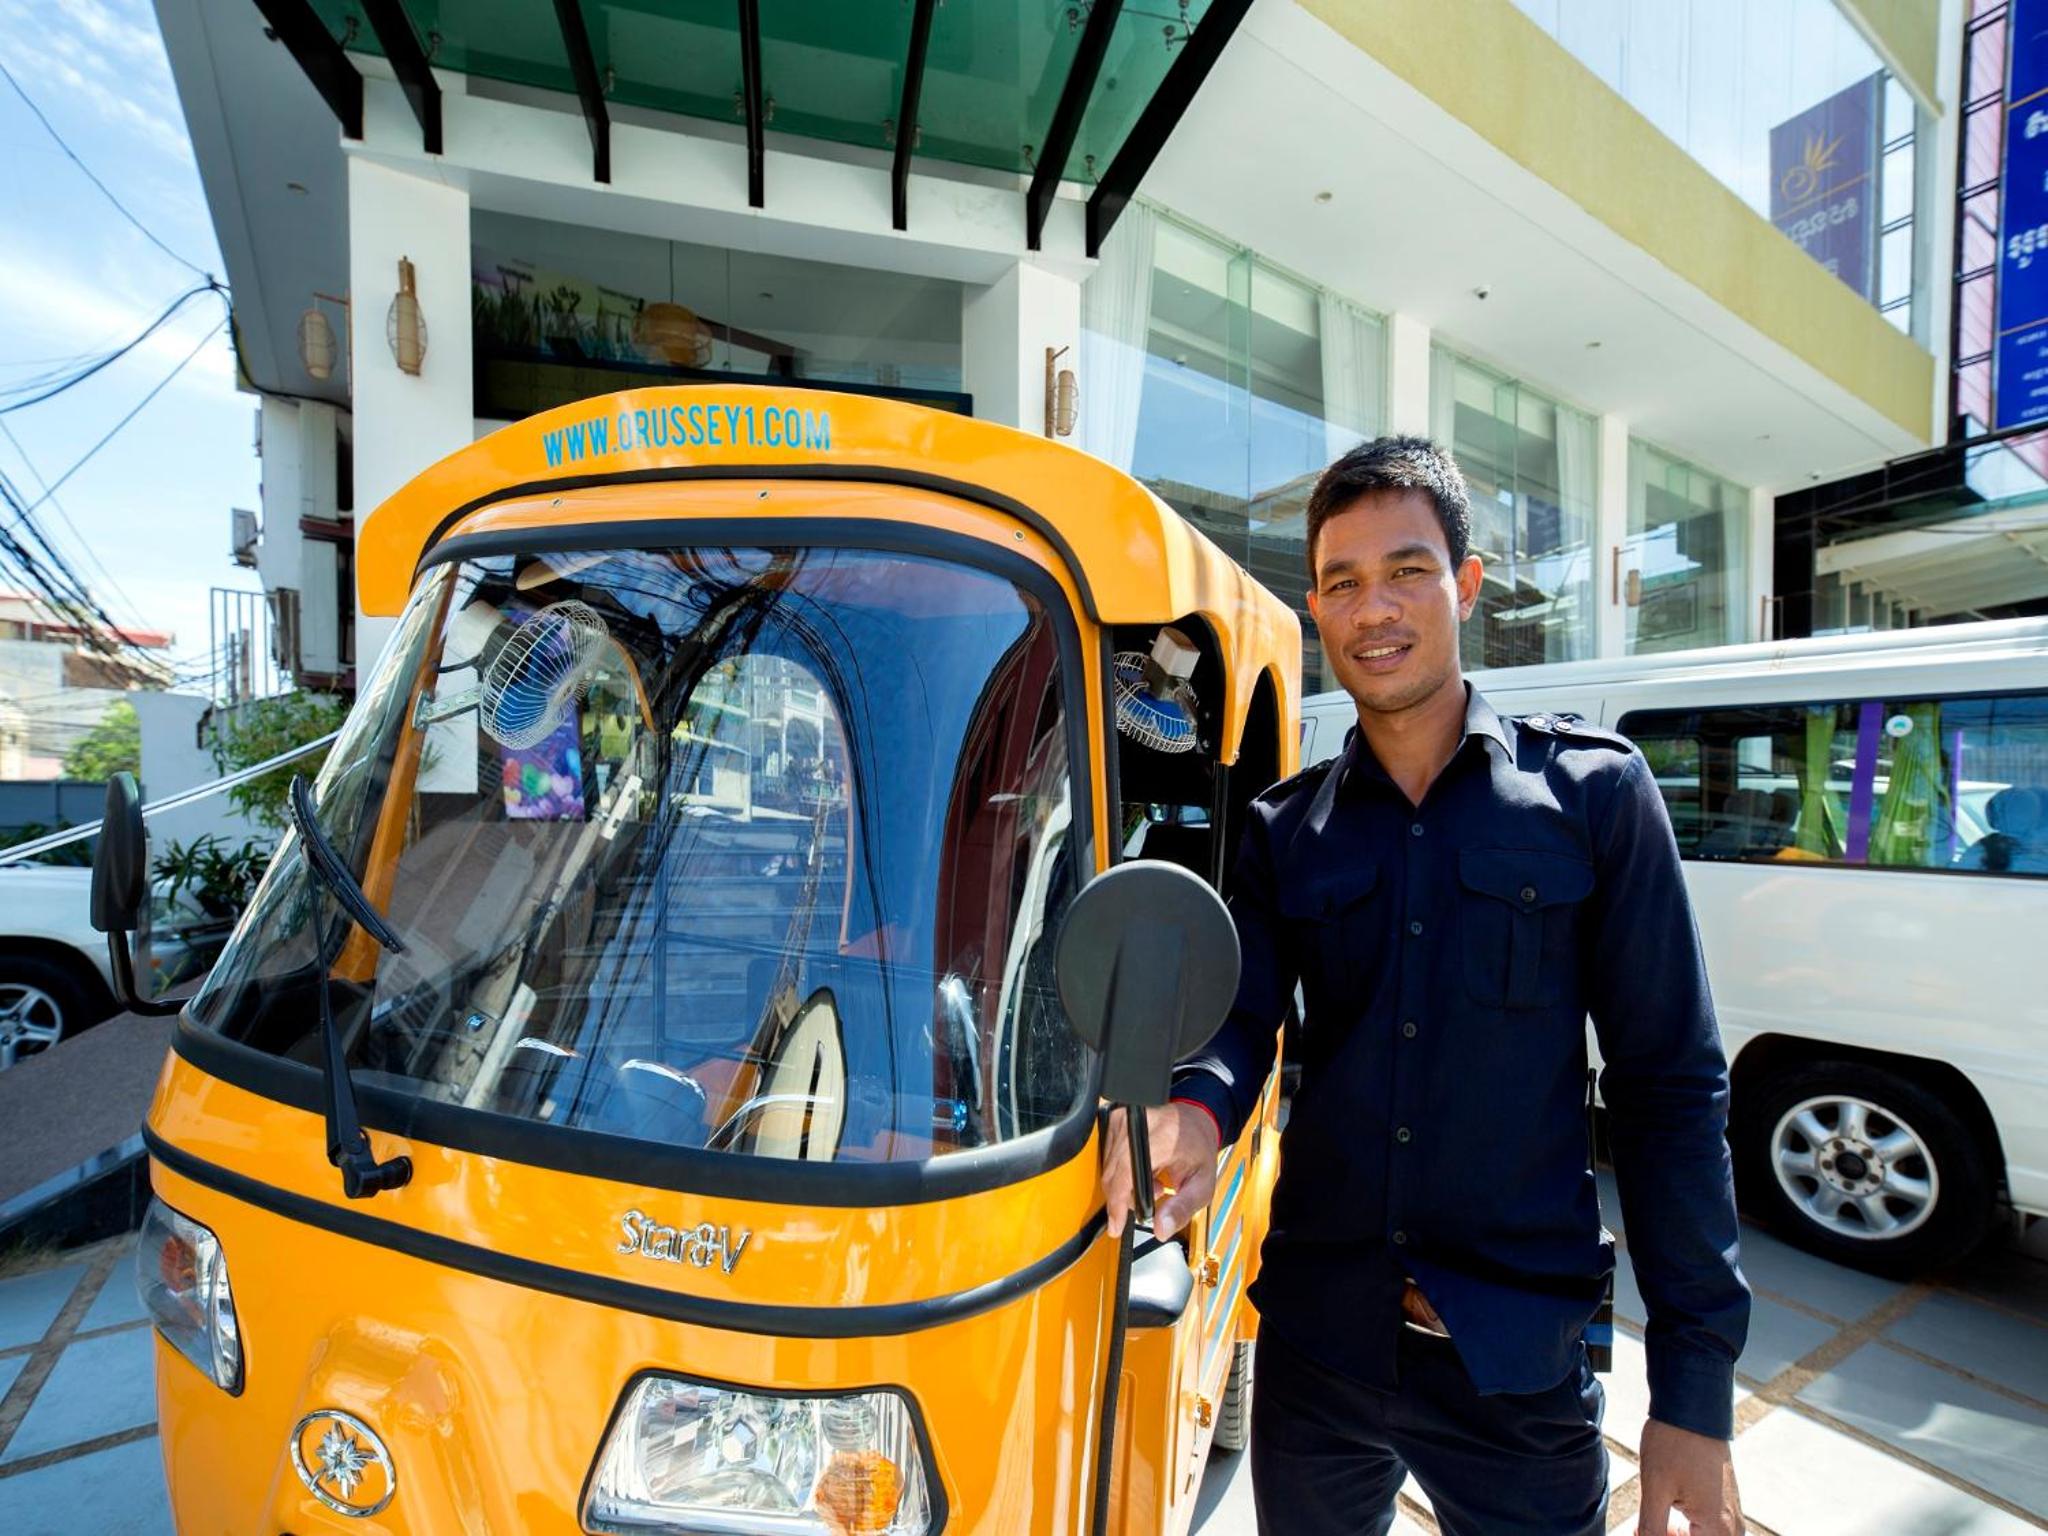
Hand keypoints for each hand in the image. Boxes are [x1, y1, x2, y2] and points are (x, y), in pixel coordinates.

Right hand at [1100, 1103, 1220, 1240]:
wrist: (1195, 1122)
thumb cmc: (1200, 1150)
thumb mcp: (1202, 1185)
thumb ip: (1183, 1208)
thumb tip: (1161, 1229)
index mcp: (1162, 1137)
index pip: (1126, 1171)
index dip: (1118, 1201)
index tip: (1116, 1224)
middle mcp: (1138, 1124)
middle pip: (1114, 1173)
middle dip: (1127, 1197)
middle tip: (1156, 1195)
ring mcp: (1123, 1120)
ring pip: (1108, 1168)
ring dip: (1125, 1185)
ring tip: (1155, 1182)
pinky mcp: (1115, 1121)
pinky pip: (1107, 1158)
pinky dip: (1121, 1172)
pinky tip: (1142, 1170)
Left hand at [1638, 1419, 1742, 1534]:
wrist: (1693, 1407)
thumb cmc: (1674, 1444)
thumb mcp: (1654, 1489)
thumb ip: (1652, 1527)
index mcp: (1718, 1528)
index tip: (1640, 1530)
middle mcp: (1731, 1527)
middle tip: (1644, 1526)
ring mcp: (1731, 1515)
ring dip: (1678, 1535)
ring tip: (1653, 1518)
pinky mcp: (1725, 1503)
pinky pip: (1710, 1530)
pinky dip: (1688, 1529)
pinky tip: (1667, 1513)